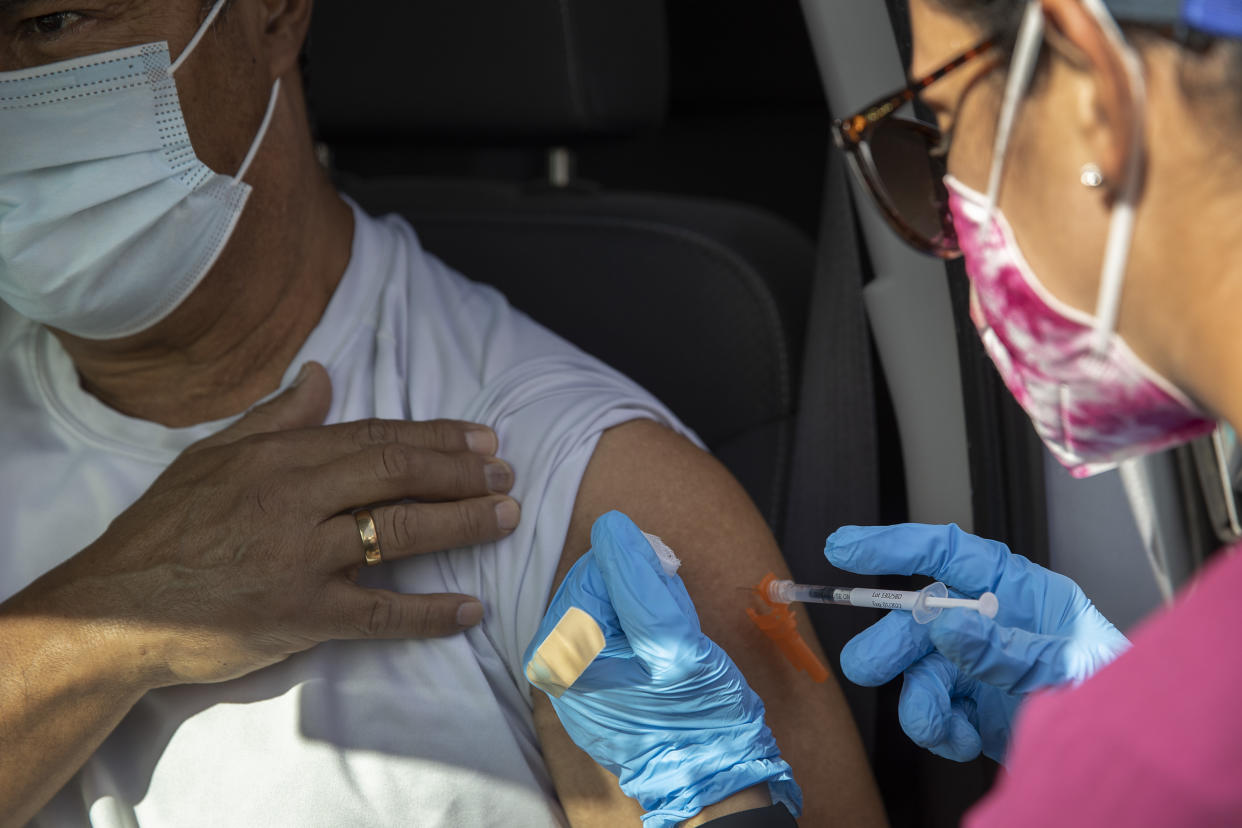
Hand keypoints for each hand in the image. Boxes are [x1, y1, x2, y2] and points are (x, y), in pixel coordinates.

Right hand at [18, 362, 520, 687]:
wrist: (116, 606)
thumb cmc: (166, 527)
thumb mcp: (213, 456)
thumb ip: (275, 417)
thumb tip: (322, 375)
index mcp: (279, 456)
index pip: (375, 436)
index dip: (436, 437)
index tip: (481, 439)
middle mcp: (296, 498)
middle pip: (398, 474)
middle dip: (461, 473)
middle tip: (506, 473)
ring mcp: (300, 556)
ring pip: (399, 531)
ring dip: (462, 524)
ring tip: (506, 517)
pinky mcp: (300, 614)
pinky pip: (378, 612)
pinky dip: (428, 613)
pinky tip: (469, 609)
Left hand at [523, 511, 799, 827]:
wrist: (711, 778)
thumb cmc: (698, 716)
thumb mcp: (676, 641)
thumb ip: (640, 581)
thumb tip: (612, 525)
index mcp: (559, 653)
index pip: (594, 568)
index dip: (643, 568)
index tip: (672, 592)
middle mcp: (550, 664)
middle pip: (596, 584)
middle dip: (642, 591)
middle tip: (675, 627)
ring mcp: (566, 676)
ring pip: (607, 604)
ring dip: (645, 610)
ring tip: (671, 645)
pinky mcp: (586, 683)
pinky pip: (610, 632)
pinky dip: (640, 631)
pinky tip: (661, 659)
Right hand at [825, 523, 1128, 762]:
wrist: (1129, 753)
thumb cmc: (1115, 692)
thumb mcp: (1063, 663)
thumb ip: (1001, 645)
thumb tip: (942, 623)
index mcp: (1017, 590)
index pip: (946, 552)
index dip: (891, 545)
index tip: (842, 549)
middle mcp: (988, 623)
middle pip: (915, 619)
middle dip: (889, 644)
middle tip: (868, 667)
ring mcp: (976, 667)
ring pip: (914, 672)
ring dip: (917, 700)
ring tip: (940, 722)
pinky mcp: (970, 708)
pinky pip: (930, 713)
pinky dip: (938, 730)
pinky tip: (966, 739)